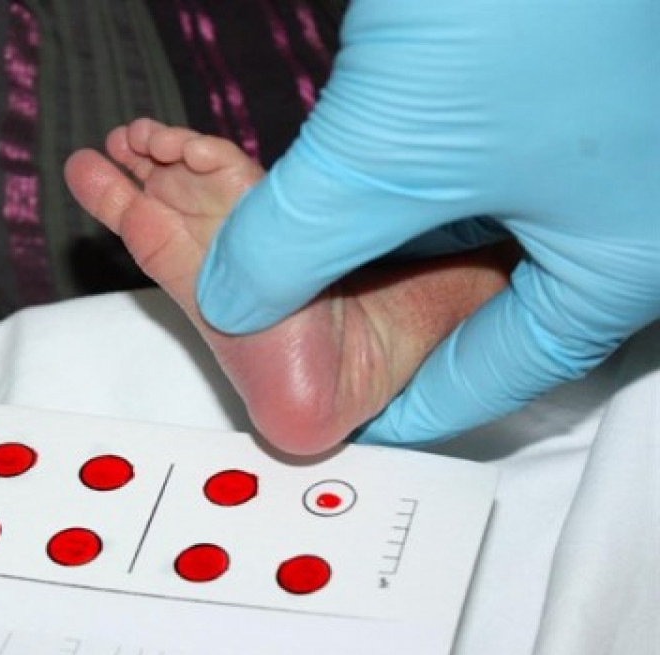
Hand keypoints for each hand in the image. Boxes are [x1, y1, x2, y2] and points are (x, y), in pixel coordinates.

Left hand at [196, 0, 659, 444]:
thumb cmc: (544, 8)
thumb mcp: (391, 151)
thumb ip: (297, 241)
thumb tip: (232, 295)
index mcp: (617, 265)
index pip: (500, 371)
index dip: (416, 400)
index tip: (359, 418)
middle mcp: (618, 217)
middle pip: (482, 298)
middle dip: (384, 307)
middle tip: (319, 333)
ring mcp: (595, 150)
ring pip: (469, 224)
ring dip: (380, 231)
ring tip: (309, 253)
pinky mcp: (561, 92)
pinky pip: (474, 161)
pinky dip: (406, 172)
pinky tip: (362, 169)